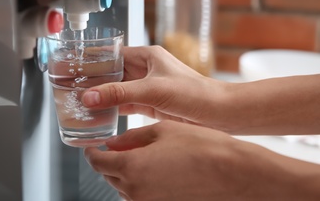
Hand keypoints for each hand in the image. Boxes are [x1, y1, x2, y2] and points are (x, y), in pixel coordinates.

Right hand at [81, 46, 226, 126]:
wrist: (218, 113)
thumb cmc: (194, 93)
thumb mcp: (153, 90)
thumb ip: (120, 93)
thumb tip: (89, 96)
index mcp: (147, 56)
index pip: (112, 54)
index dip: (93, 60)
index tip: (74, 66)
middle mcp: (146, 70)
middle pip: (112, 73)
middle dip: (94, 81)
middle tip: (72, 87)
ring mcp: (147, 87)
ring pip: (118, 90)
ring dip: (102, 96)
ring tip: (80, 102)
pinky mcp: (150, 104)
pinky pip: (126, 104)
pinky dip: (113, 109)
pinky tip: (100, 114)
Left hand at [84, 120, 318, 200]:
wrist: (231, 170)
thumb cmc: (199, 145)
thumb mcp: (161, 131)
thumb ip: (131, 138)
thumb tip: (112, 143)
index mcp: (131, 167)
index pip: (97, 162)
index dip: (92, 152)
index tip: (94, 146)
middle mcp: (135, 190)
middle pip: (109, 175)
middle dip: (109, 160)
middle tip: (118, 146)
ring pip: (123, 186)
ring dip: (124, 171)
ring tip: (140, 154)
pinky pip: (140, 194)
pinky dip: (139, 181)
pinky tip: (154, 167)